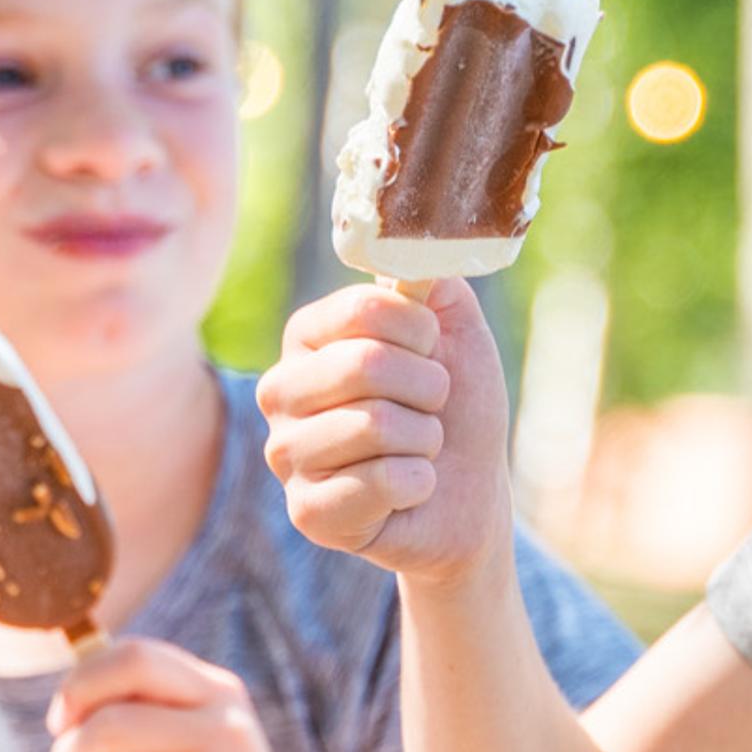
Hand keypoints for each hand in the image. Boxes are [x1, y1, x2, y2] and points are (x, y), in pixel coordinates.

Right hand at [259, 281, 509, 587]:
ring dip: (424, 440)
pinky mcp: (306, 511)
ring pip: (374, 426)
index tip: (433, 353)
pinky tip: (409, 491)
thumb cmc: (456, 410)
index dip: (422, 332)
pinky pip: (378, 483)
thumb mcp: (456, 332)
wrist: (470, 496)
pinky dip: (418, 484)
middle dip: (428, 390)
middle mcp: (281, 389)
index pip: (364, 309)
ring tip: (419, 450)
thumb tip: (413, 240)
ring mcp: (286, 454)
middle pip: (366, 364)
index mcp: (307, 337)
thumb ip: (430, 282)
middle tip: (432, 409)